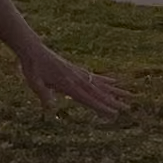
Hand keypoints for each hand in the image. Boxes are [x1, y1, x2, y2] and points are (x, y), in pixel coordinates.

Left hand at [17, 43, 131, 117]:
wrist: (33, 49)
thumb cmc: (32, 67)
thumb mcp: (33, 81)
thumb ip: (42, 93)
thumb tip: (49, 106)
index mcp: (67, 84)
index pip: (87, 98)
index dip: (101, 107)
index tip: (114, 113)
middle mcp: (76, 79)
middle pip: (98, 92)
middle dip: (113, 101)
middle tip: (128, 108)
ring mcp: (78, 73)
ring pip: (100, 84)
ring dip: (115, 90)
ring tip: (130, 95)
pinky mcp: (77, 69)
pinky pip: (95, 76)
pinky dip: (106, 79)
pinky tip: (115, 81)